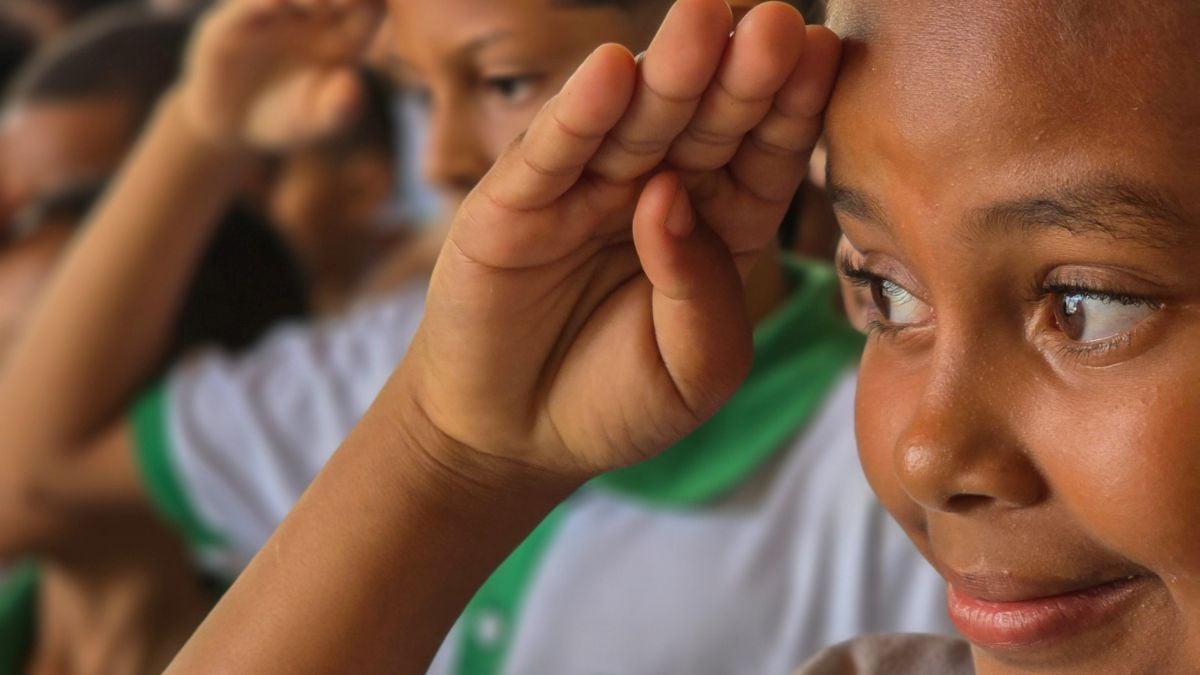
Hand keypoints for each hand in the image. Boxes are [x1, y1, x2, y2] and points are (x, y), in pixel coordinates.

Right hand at [176, 0, 383, 150]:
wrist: (233, 126)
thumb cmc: (288, 120)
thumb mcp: (317, 121)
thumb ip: (339, 108)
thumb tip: (354, 87)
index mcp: (342, 34)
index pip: (368, 4)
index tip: (375, 2)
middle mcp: (309, 14)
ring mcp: (270, 12)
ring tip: (315, 3)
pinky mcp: (231, 22)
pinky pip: (247, 4)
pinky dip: (262, 1)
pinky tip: (276, 4)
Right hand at [402, 0, 841, 483]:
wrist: (515, 439)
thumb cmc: (617, 403)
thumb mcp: (693, 374)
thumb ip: (703, 297)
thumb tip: (667, 197)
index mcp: (720, 225)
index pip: (763, 158)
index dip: (791, 108)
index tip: (825, 54)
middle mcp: (658, 189)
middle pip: (707, 122)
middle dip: (742, 74)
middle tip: (775, 24)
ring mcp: (586, 188)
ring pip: (635, 121)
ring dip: (670, 72)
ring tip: (705, 21)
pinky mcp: (517, 200)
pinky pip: (553, 150)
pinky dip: (579, 111)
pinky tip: (611, 70)